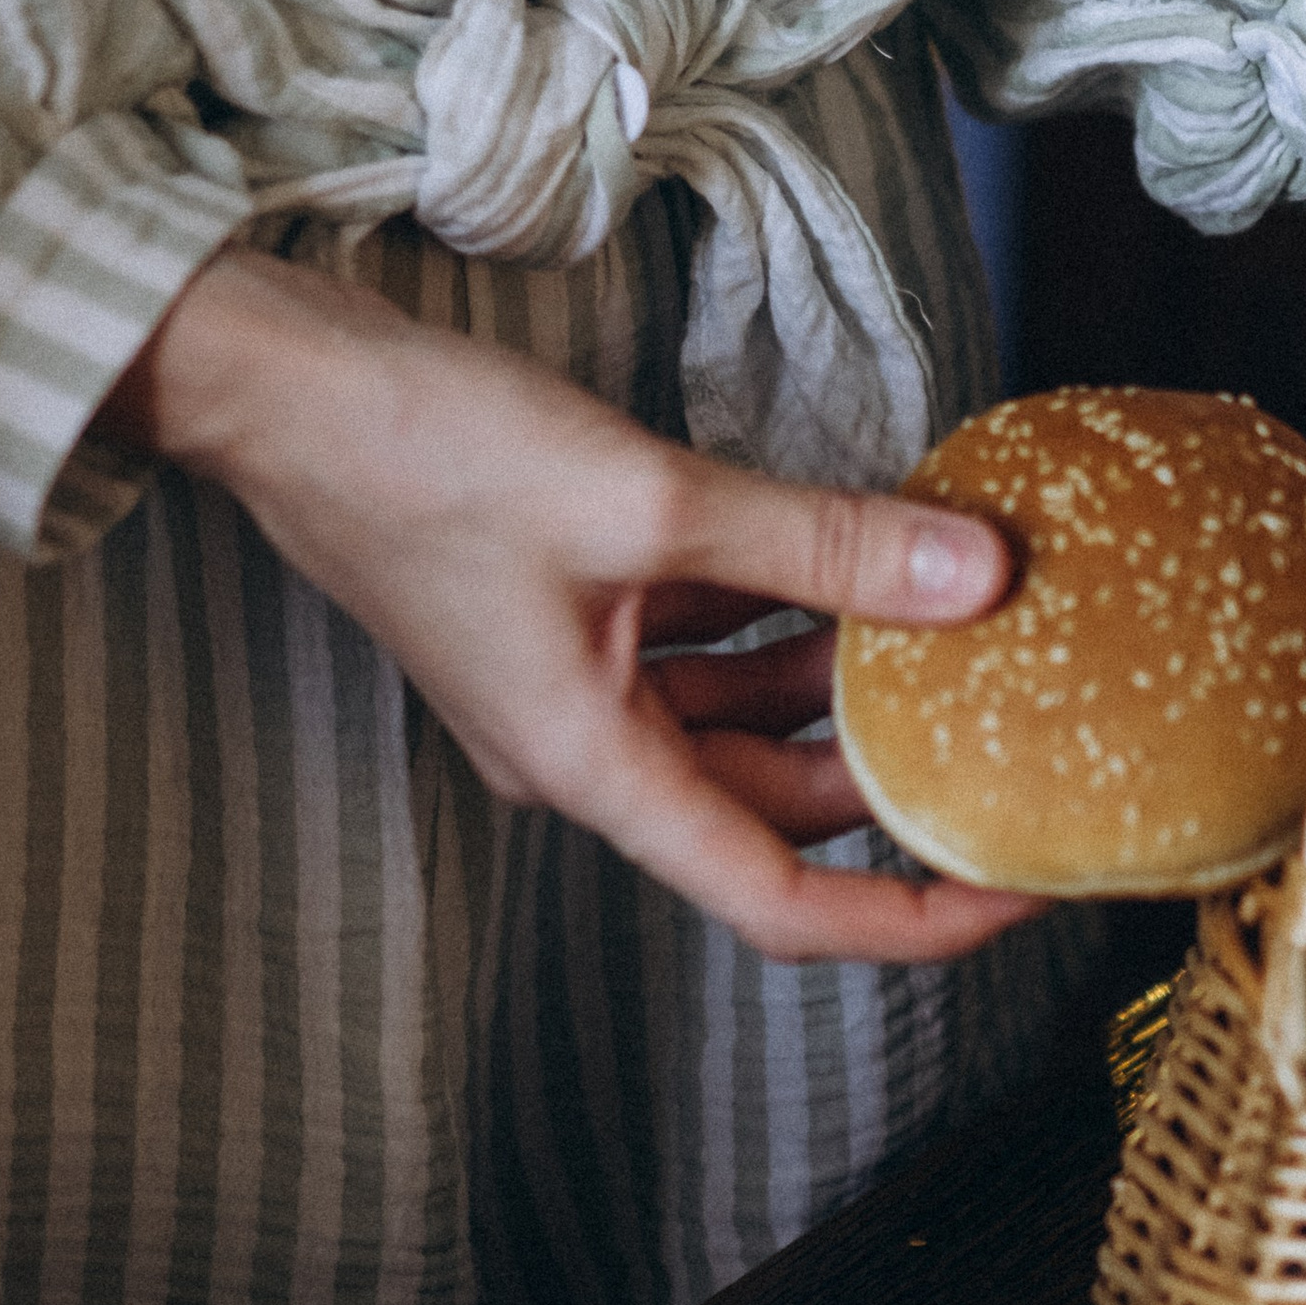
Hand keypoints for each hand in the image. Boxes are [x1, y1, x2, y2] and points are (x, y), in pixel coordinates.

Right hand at [99, 252, 1041, 963]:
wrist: (283, 389)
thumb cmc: (425, 457)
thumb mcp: (647, 500)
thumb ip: (819, 544)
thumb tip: (979, 575)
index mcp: (593, 769)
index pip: (778, 902)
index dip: (909, 916)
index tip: (1020, 889)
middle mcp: (588, 752)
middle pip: (775, 807)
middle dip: (896, 772)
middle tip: (1022, 722)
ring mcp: (576, 686)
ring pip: (746, 721)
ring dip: (845, 681)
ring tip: (966, 621)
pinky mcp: (571, 617)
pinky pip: (706, 646)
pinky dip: (784, 614)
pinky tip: (863, 552)